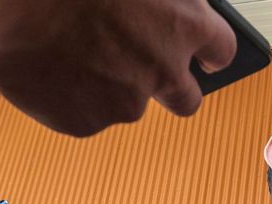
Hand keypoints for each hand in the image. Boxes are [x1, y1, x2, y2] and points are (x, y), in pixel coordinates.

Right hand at [0, 0, 237, 135]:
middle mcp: (161, 71)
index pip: (221, 50)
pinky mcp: (85, 123)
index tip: (204, 56)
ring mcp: (123, 103)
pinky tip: (50, 66)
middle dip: (172, 88)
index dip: (210, 53)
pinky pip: (84, 114)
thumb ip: (161, 2)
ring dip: (108, 84)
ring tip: (70, 49)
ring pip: (126, 103)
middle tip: (147, 71)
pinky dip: (71, 97)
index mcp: (182, 24)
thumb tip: (167, 14)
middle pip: (187, 99)